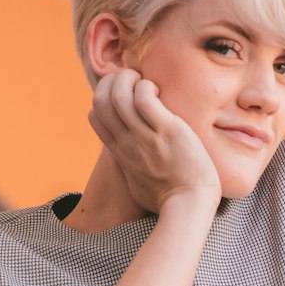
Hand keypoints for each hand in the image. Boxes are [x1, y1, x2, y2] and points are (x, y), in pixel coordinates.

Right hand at [88, 69, 221, 215]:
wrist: (189, 206)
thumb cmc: (169, 198)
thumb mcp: (138, 183)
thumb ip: (132, 168)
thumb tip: (131, 166)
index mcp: (120, 152)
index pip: (95, 115)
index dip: (105, 96)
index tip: (127, 95)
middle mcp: (127, 143)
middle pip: (99, 99)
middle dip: (114, 81)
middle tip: (136, 83)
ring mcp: (144, 137)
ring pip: (118, 95)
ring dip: (130, 79)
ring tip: (148, 84)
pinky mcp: (166, 131)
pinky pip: (143, 98)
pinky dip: (147, 87)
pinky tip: (159, 93)